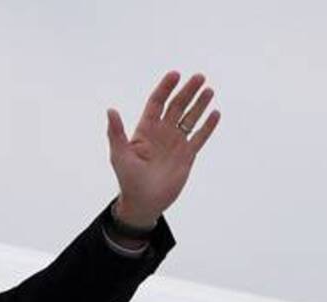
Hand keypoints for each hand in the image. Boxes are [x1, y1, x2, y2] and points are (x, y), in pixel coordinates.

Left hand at [106, 71, 220, 226]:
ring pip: (190, 118)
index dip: (165, 88)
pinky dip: (208, 126)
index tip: (175, 75)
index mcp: (145, 130)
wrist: (144, 203)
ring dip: (199, 104)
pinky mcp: (187, 155)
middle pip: (176, 106)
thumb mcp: (119, 155)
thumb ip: (116, 133)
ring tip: (209, 90)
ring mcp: (175, 143)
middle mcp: (162, 133)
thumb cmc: (128, 180)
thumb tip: (110, 110)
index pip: (156, 103)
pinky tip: (215, 113)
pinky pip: (200, 137)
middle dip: (187, 91)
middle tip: (199, 77)